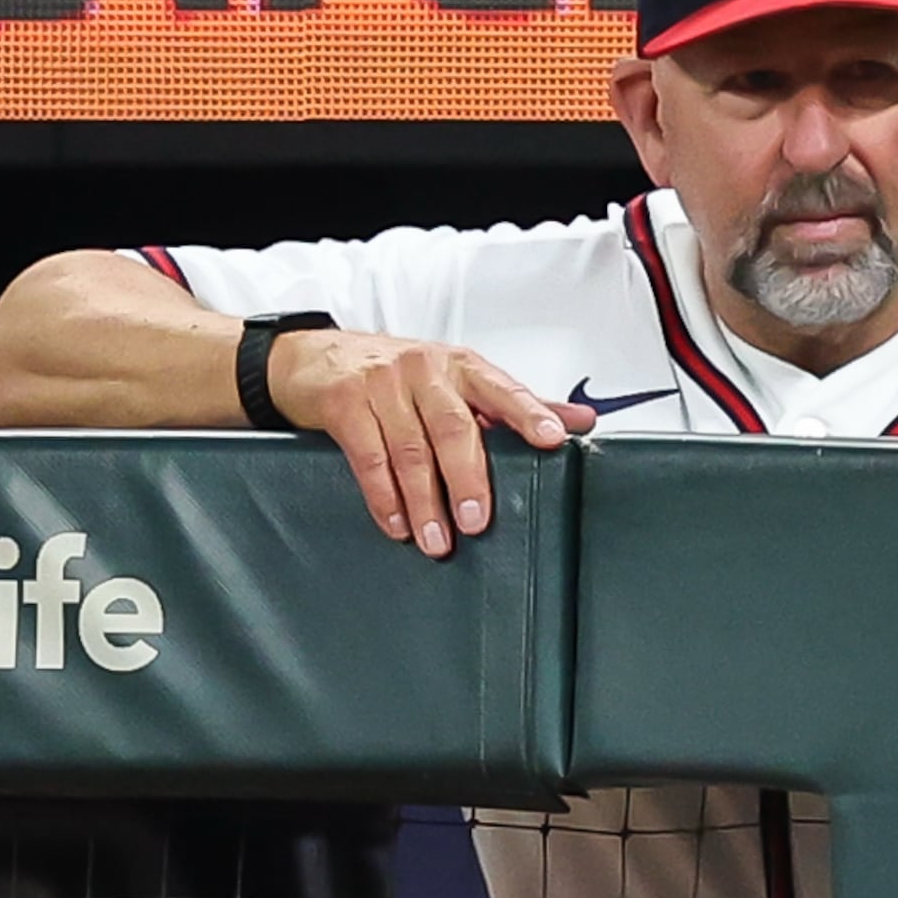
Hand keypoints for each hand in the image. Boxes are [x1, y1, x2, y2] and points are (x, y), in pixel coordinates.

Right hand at [263, 332, 594, 557]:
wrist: (314, 356)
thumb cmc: (398, 374)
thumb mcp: (458, 381)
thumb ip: (517, 404)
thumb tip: (583, 420)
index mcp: (462, 366)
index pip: (502, 389)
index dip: (528, 413)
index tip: (551, 439)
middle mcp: (425, 370)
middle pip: (453, 427)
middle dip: (468, 478)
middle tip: (477, 522)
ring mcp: (382, 383)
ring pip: (410, 450)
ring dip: (424, 502)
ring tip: (438, 541)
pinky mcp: (344, 402)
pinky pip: (368, 457)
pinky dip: (383, 496)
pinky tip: (397, 524)